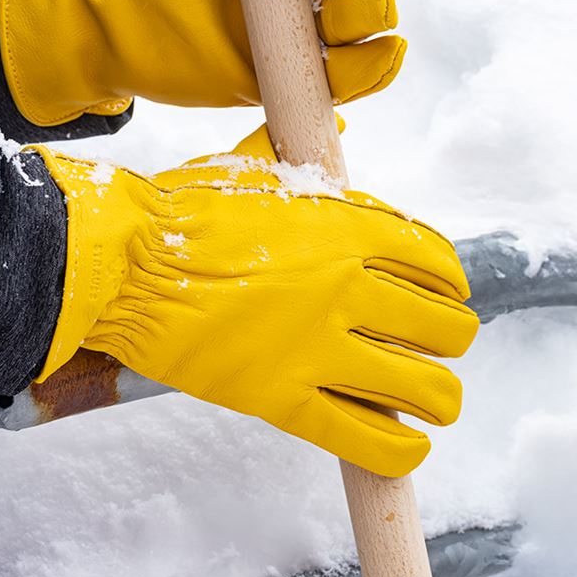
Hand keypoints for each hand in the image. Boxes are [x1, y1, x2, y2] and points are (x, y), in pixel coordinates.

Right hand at [32, 126, 478, 477]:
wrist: (125, 262)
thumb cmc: (181, 210)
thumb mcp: (251, 167)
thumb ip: (303, 157)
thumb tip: (338, 127)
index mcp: (345, 227)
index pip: (435, 260)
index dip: (452, 282)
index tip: (447, 293)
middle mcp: (346, 288)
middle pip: (444, 327)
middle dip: (450, 337)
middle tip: (434, 344)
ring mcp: (317, 347)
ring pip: (423, 388)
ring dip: (439, 396)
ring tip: (431, 397)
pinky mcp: (283, 399)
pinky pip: (369, 440)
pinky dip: (400, 450)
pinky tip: (407, 443)